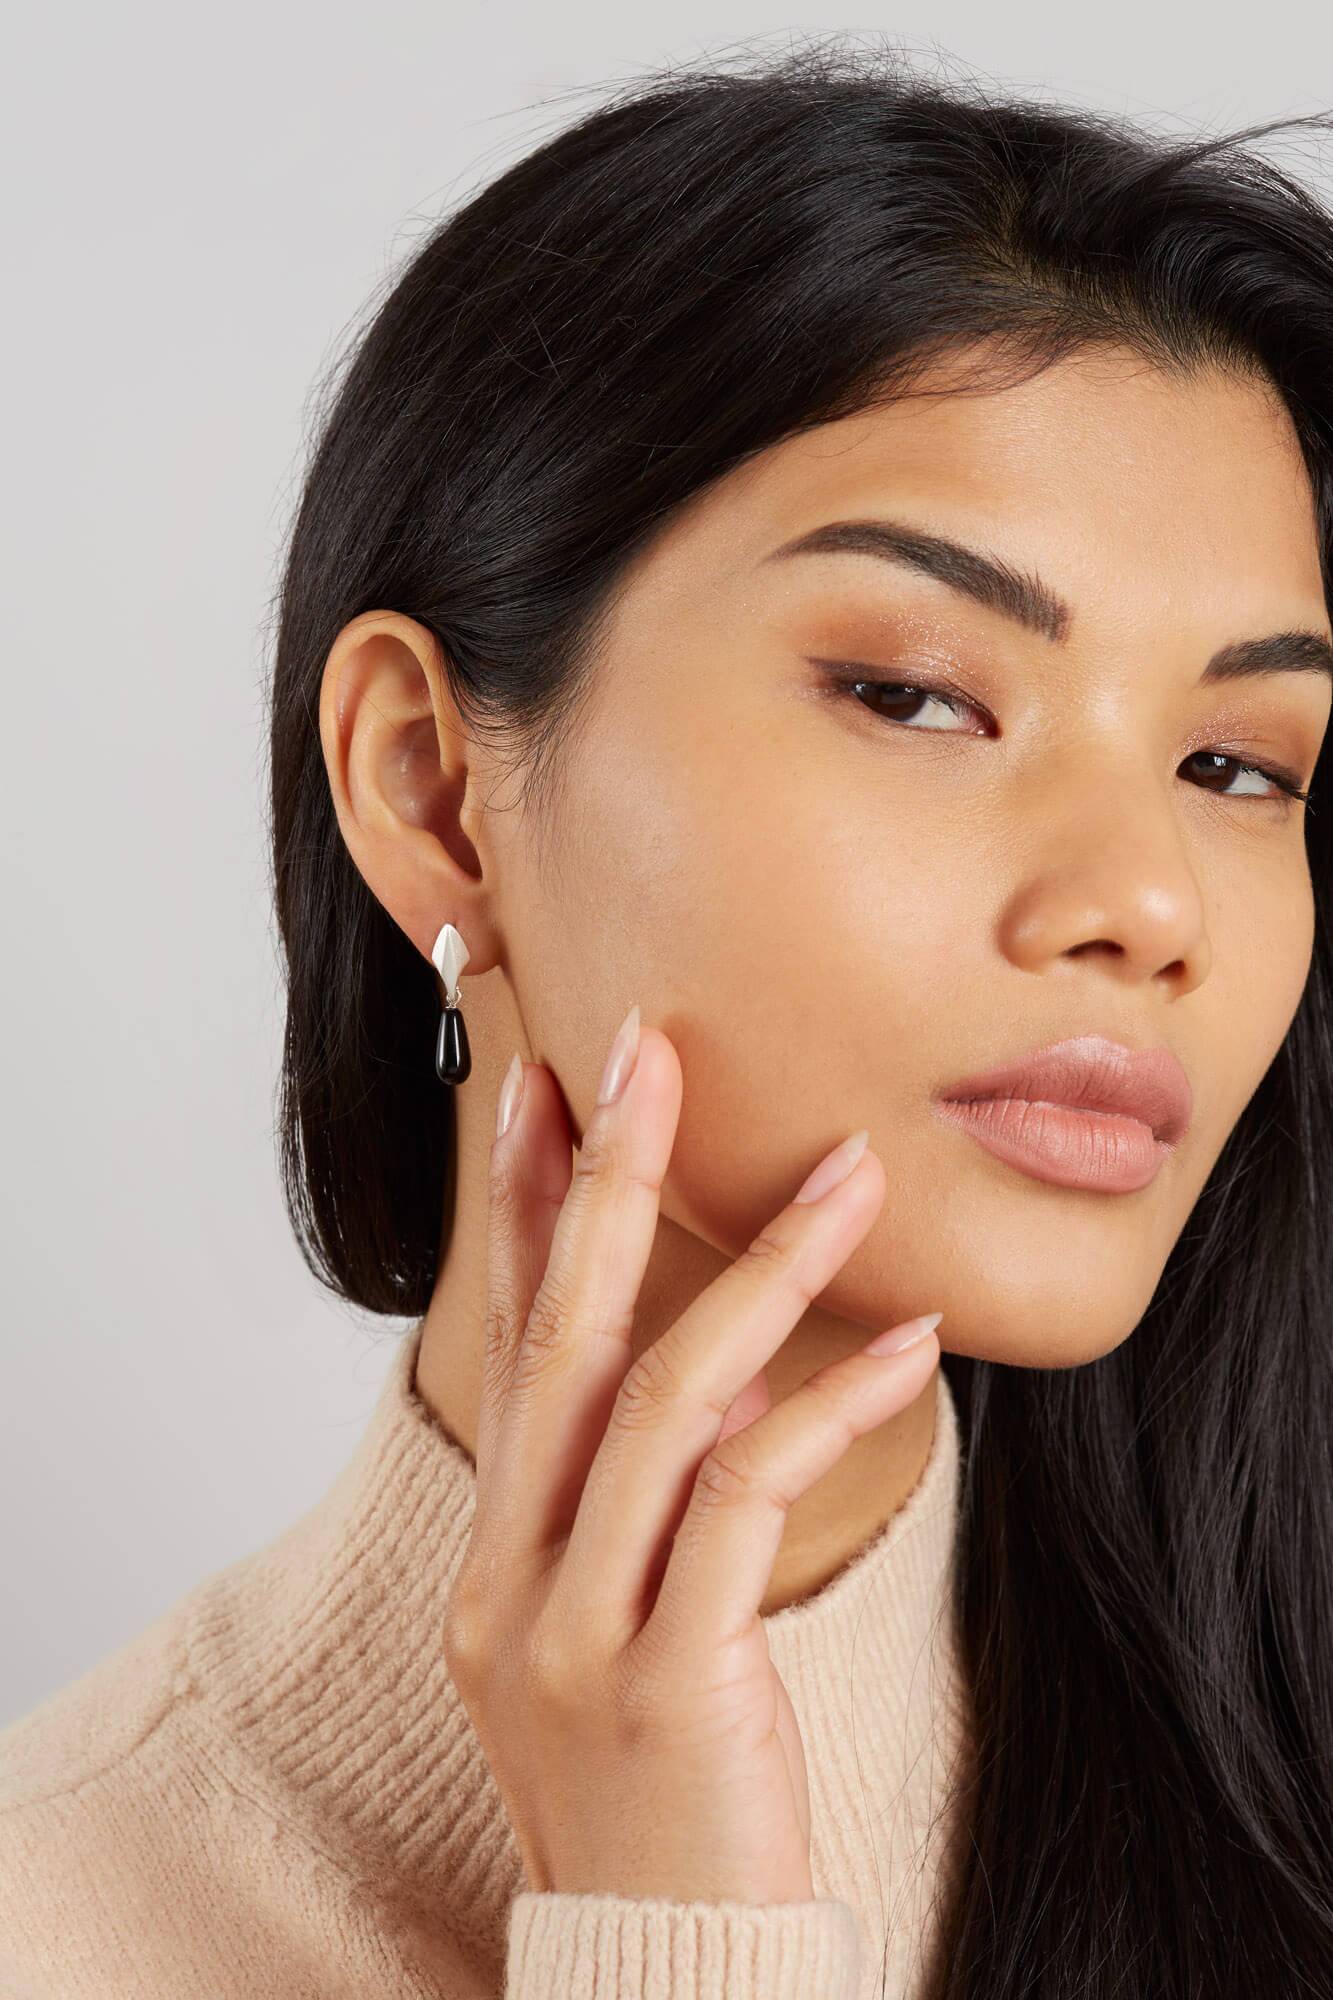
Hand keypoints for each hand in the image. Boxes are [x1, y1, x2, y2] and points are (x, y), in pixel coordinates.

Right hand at [442, 1008, 942, 1907]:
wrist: (655, 1962)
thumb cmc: (650, 1791)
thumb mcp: (611, 1634)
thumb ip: (631, 1509)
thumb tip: (716, 1377)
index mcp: (498, 1553)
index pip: (507, 1340)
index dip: (516, 1205)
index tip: (540, 1086)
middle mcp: (513, 1575)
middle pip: (558, 1335)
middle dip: (599, 1179)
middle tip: (647, 1051)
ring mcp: (574, 1627)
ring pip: (657, 1399)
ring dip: (759, 1272)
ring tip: (853, 1181)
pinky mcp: (667, 1678)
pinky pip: (741, 1501)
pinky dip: (826, 1409)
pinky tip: (904, 1349)